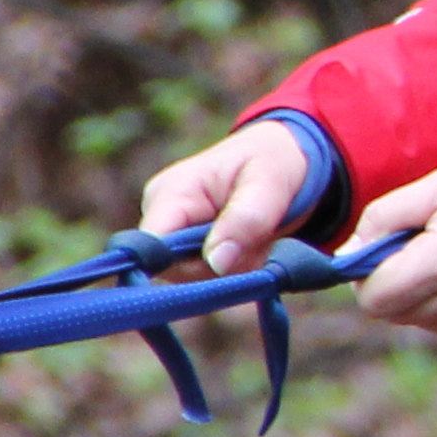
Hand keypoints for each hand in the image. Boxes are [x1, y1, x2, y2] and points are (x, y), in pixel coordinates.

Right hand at [149, 124, 317, 278]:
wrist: (283, 157)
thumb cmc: (274, 160)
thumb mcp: (270, 181)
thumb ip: (246, 220)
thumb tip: (217, 262)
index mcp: (171, 193)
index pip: (152, 248)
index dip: (183, 267)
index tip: (228, 265)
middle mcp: (162, 216)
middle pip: (175, 271)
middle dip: (223, 267)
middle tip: (260, 242)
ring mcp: (173, 235)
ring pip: (194, 279)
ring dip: (234, 269)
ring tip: (259, 240)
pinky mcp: (188, 250)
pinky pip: (208, 277)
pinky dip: (236, 270)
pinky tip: (253, 248)